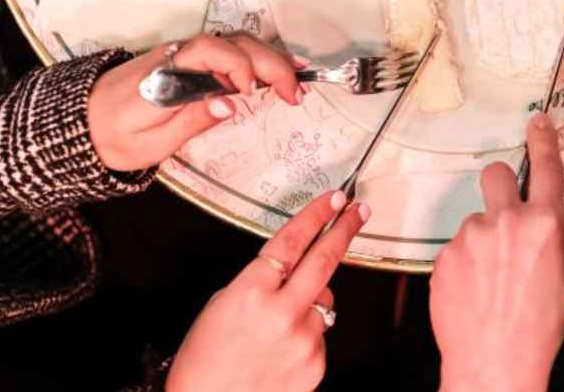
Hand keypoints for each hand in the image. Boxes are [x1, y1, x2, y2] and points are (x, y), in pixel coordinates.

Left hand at [87, 31, 303, 170]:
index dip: (238, 66)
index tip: (252, 93)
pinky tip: (276, 71)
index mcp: (165, 74)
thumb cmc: (114, 136)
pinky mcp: (188, 61)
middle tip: (295, 92)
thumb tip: (231, 104)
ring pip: (234, 43)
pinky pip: (228, 51)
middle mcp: (176, 55)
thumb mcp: (149, 143)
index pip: (210, 52)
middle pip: (231, 43)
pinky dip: (256, 59)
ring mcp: (183, 55)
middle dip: (269, 63)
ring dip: (269, 58)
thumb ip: (190, 121)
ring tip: (297, 79)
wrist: (80, 123)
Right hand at [165, 189, 368, 391]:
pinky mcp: (317, 362)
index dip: (315, 215)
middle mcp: (281, 312)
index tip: (333, 200)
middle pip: (324, 259)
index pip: (291, 241)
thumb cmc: (205, 361)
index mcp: (250, 292)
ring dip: (312, 299)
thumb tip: (293, 269)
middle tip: (358, 212)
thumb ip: (260, 282)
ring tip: (281, 322)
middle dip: (344, 229)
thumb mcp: (221, 305)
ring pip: (324, 299)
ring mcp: (303, 339)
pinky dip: (308, 332)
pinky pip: (321, 332)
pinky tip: (283, 348)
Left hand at [431, 115, 563, 391]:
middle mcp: (505, 222)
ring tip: (492, 282)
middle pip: (495, 174)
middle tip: (506, 217)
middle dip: (500, 185)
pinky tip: (475, 291)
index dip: (543, 140)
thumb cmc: (537, 327)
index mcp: (542, 225)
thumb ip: (562, 232)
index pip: (546, 167)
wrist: (495, 364)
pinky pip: (457, 247)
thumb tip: (555, 204)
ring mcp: (470, 237)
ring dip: (484, 240)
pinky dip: (466, 264)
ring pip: (477, 220)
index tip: (538, 122)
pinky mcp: (444, 256)